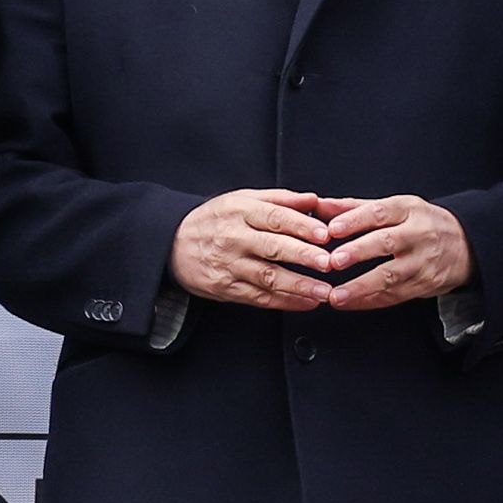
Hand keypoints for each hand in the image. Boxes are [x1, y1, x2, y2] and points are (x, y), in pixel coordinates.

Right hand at [172, 188, 344, 309]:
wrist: (172, 243)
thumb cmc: (216, 219)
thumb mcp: (242, 199)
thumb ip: (281, 200)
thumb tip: (315, 200)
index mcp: (240, 211)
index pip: (275, 217)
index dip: (302, 226)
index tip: (326, 234)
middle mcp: (234, 238)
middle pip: (273, 248)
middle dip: (304, 256)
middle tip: (330, 263)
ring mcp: (229, 265)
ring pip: (268, 277)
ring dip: (299, 286)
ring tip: (325, 291)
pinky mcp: (225, 288)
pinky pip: (259, 298)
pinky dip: (285, 302)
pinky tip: (307, 303)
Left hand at [314, 193, 475, 311]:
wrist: (466, 245)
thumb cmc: (422, 223)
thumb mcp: (396, 207)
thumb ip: (356, 208)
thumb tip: (320, 205)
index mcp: (408, 210)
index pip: (380, 212)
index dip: (355, 220)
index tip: (332, 229)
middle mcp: (418, 235)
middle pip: (387, 243)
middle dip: (359, 252)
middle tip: (333, 261)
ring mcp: (423, 262)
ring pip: (391, 276)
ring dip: (361, 287)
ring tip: (336, 296)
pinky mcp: (424, 285)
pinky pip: (394, 296)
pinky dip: (369, 302)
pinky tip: (348, 304)